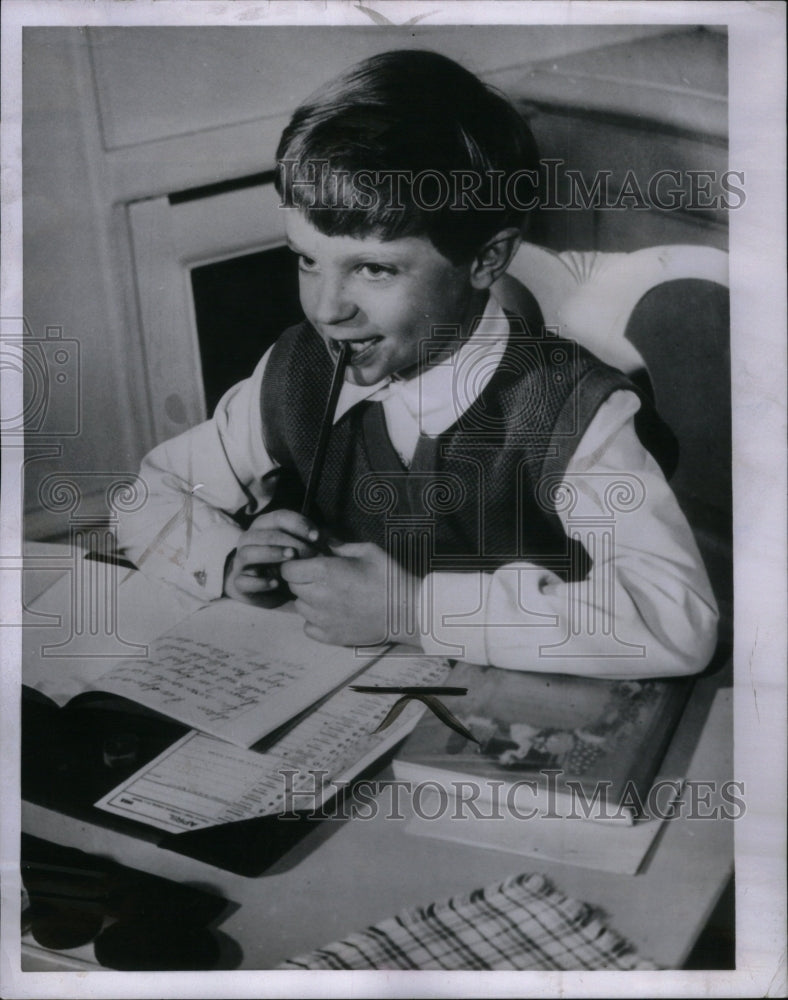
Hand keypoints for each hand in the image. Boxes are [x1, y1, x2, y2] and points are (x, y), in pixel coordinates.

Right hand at [223, 509, 321, 605]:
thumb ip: (314, 543)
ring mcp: (241, 561)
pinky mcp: (239, 582)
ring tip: (291, 560)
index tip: (317, 537)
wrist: (263, 587)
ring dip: (272, 554)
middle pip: (265, 534)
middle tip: (309, 552)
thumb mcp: (301, 549)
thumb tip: (334, 542)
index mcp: (264, 526)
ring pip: (249, 552)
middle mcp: (249, 540)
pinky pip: (245, 580)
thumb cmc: (286, 564)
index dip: (299, 524)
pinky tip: (276, 583)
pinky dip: (261, 582)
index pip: (279, 517)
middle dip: (289, 541)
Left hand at [281, 541, 421, 646]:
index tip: (308, 563)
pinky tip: (332, 613)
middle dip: (302, 580)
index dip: (296, 564)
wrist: (406, 610)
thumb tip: (324, 541)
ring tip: (330, 596)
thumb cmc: (388, 577)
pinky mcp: (329, 637)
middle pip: (292, 587)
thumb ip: (339, 546)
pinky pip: (308, 627)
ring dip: (309, 600)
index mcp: (324, 571)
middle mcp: (317, 596)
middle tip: (322, 578)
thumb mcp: (367, 551)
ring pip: (299, 607)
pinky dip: (314, 621)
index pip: (288, 568)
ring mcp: (322, 619)